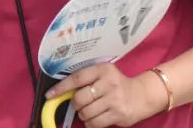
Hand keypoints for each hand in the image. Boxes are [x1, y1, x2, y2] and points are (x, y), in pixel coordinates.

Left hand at [46, 64, 164, 127]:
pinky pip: (95, 123)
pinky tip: (96, 118)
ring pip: (85, 113)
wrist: (143, 95)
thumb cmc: (118, 84)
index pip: (76, 78)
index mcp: (102, 70)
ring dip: (84, 115)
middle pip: (79, 98)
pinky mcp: (118, 114)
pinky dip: (91, 123)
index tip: (50, 95)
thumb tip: (63, 91)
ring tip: (90, 110)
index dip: (61, 87)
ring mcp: (114, 100)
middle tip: (80, 103)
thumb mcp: (104, 74)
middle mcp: (108, 83)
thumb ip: (87, 79)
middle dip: (76, 104)